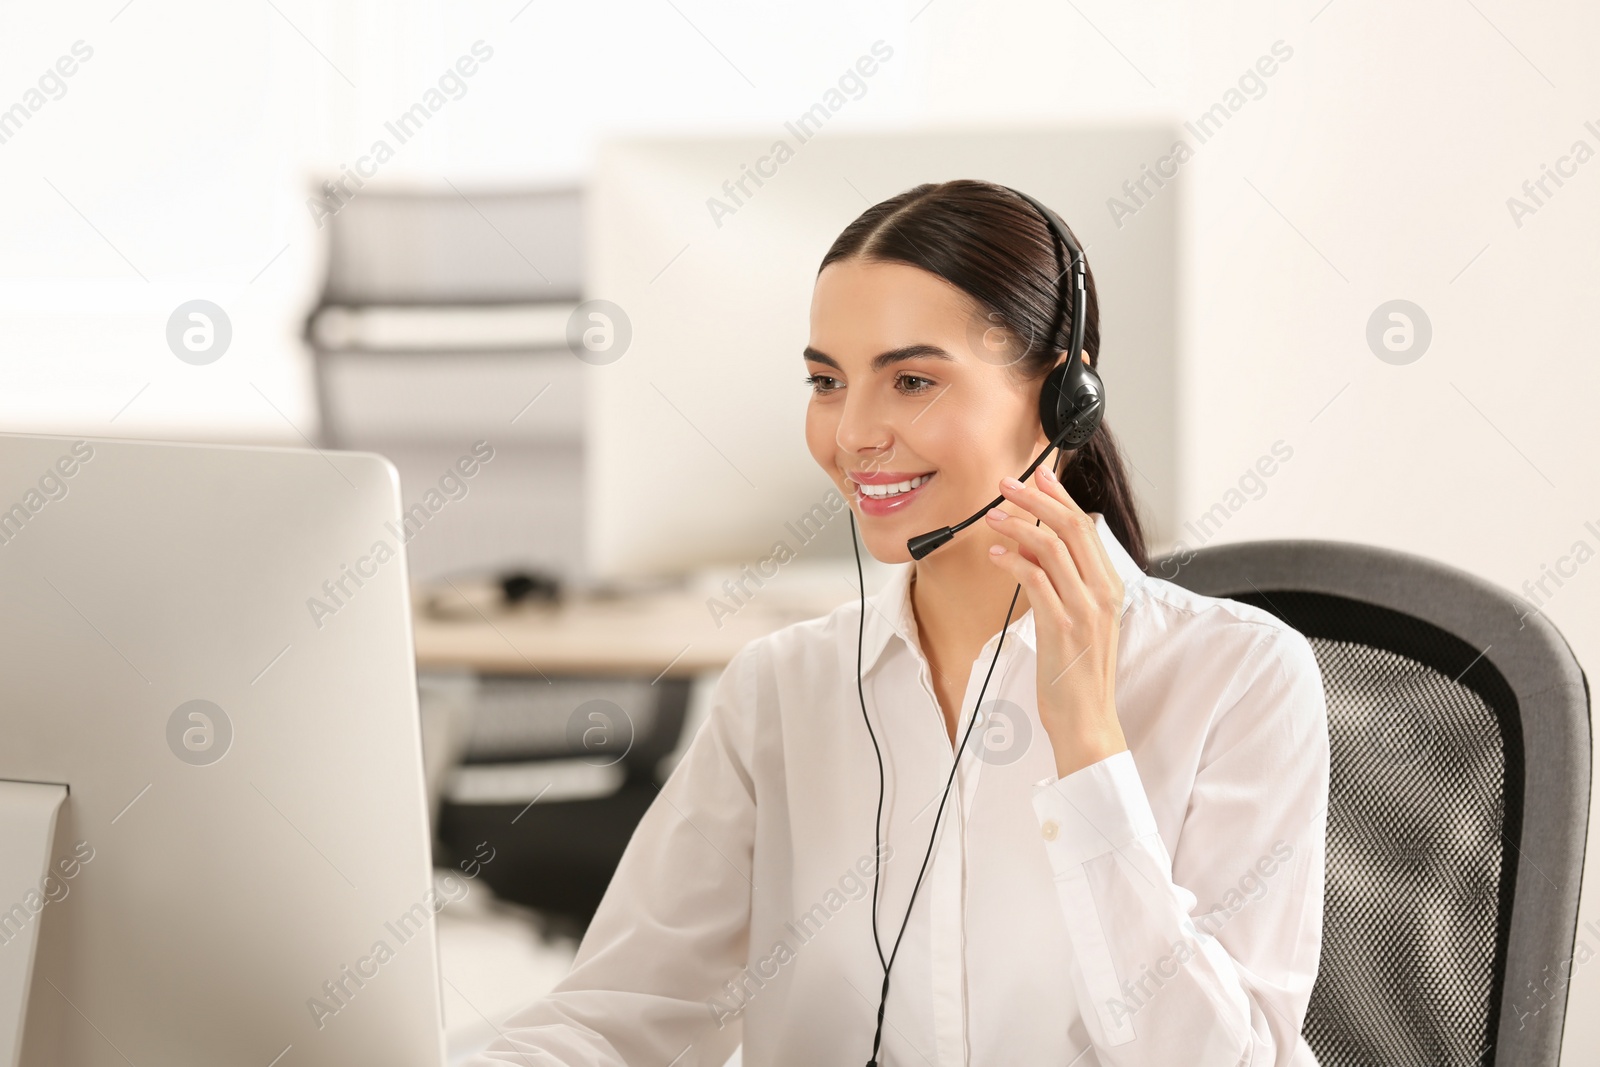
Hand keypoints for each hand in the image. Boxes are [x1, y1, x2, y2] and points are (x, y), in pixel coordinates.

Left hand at [984, 465, 1127, 778]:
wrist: (1088, 720)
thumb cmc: (1079, 674)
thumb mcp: (1080, 620)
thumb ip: (1065, 583)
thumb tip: (1038, 549)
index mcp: (1110, 588)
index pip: (1087, 528)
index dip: (1061, 498)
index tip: (1038, 475)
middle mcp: (1102, 593)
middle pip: (1073, 528)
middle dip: (1037, 499)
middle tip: (1007, 483)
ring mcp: (1084, 610)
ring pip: (1053, 549)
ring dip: (1018, 525)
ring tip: (992, 514)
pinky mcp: (1063, 628)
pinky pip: (1037, 582)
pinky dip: (1014, 562)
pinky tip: (996, 554)